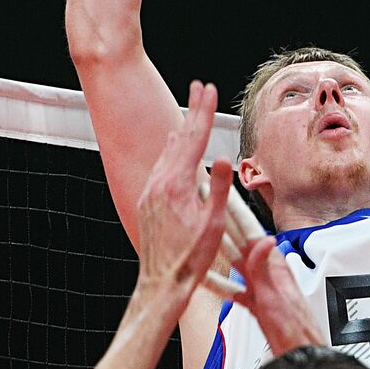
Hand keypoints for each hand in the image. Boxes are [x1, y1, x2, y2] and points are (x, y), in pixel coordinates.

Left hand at [136, 80, 231, 310]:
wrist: (161, 282)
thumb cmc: (190, 259)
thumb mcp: (212, 225)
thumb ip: (217, 189)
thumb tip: (221, 158)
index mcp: (177, 185)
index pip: (195, 138)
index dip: (203, 111)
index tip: (209, 89)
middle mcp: (159, 183)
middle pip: (180, 137)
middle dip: (193, 110)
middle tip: (200, 86)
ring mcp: (151, 190)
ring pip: (168, 150)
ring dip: (183, 129)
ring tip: (190, 112)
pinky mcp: (148, 200)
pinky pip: (162, 165)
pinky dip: (172, 149)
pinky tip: (175, 149)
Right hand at [202, 188, 323, 354]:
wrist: (301, 357)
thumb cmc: (294, 333)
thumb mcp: (275, 299)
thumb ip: (263, 270)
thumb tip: (261, 239)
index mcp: (271, 265)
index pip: (248, 228)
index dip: (233, 207)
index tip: (220, 186)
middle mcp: (266, 271)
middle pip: (238, 237)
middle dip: (221, 215)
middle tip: (205, 195)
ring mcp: (260, 286)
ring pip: (233, 258)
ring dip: (216, 241)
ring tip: (200, 223)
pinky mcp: (256, 303)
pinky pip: (233, 287)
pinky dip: (218, 280)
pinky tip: (204, 274)